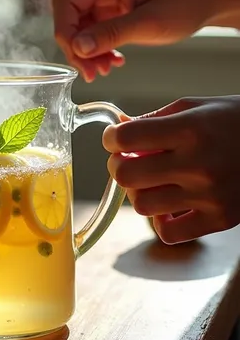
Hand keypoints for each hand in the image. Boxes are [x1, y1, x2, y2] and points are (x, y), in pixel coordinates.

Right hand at [52, 0, 216, 81]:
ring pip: (80, 27)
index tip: (78, 57)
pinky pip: (94, 31)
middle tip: (92, 72)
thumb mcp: (149, 23)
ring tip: (104, 70)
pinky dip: (99, 49)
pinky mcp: (114, 9)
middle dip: (77, 47)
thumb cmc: (187, 1)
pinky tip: (113, 61)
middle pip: (70, 16)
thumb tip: (78, 48)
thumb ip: (111, 34)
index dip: (65, 32)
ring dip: (87, 52)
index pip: (65, 2)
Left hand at [103, 96, 239, 243]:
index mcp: (189, 129)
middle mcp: (197, 164)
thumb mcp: (195, 107)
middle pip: (126, 176)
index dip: (112, 138)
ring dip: (139, 192)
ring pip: (142, 205)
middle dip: (119, 166)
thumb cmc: (235, 120)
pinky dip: (162, 220)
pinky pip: (168, 232)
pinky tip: (171, 204)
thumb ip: (154, 119)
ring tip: (152, 181)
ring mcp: (208, 195)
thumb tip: (118, 129)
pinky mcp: (219, 219)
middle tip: (128, 161)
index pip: (127, 138)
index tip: (115, 139)